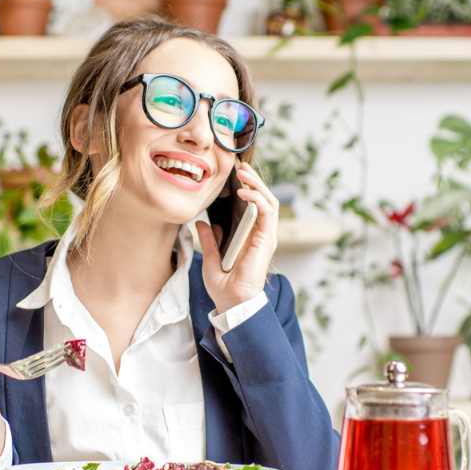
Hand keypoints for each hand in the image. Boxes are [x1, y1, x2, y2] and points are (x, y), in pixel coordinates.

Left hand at [196, 161, 277, 313]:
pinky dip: (258, 198)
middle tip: (239, 166)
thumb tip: (201, 223)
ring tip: (243, 173)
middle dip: (253, 180)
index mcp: (250, 237)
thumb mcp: (210, 259)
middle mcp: (261, 234)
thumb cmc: (224, 287)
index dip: (247, 188)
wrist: (232, 303)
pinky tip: (245, 192)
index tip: (234, 175)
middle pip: (263, 199)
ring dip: (257, 184)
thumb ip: (209, 240)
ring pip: (269, 201)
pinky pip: (267, 212)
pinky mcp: (267, 239)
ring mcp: (266, 236)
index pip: (254, 206)